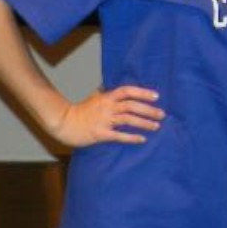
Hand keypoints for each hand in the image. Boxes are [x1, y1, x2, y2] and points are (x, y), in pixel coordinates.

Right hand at [47, 86, 163, 147]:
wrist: (64, 122)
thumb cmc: (81, 110)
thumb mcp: (95, 97)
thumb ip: (108, 93)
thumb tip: (120, 88)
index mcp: (107, 97)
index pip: (128, 91)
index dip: (143, 92)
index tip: (156, 96)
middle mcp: (107, 107)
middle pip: (131, 106)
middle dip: (149, 110)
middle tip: (162, 114)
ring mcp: (104, 120)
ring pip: (128, 119)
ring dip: (144, 123)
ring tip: (156, 126)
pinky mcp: (100, 133)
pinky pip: (119, 135)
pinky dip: (131, 137)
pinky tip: (142, 139)